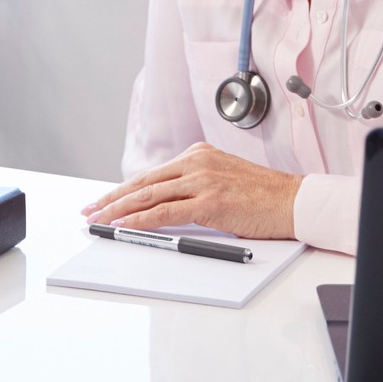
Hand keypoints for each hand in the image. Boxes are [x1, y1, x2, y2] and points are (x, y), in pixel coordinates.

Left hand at [81, 142, 301, 239]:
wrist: (292, 200)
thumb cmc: (263, 196)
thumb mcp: (223, 179)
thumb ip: (195, 185)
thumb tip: (165, 204)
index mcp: (198, 154)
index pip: (151, 174)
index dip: (123, 190)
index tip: (104, 201)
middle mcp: (196, 162)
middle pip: (143, 183)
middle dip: (111, 199)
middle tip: (89, 211)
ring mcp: (202, 180)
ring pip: (148, 196)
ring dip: (118, 211)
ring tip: (98, 221)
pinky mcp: (209, 201)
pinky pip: (165, 212)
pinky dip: (140, 221)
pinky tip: (124, 227)